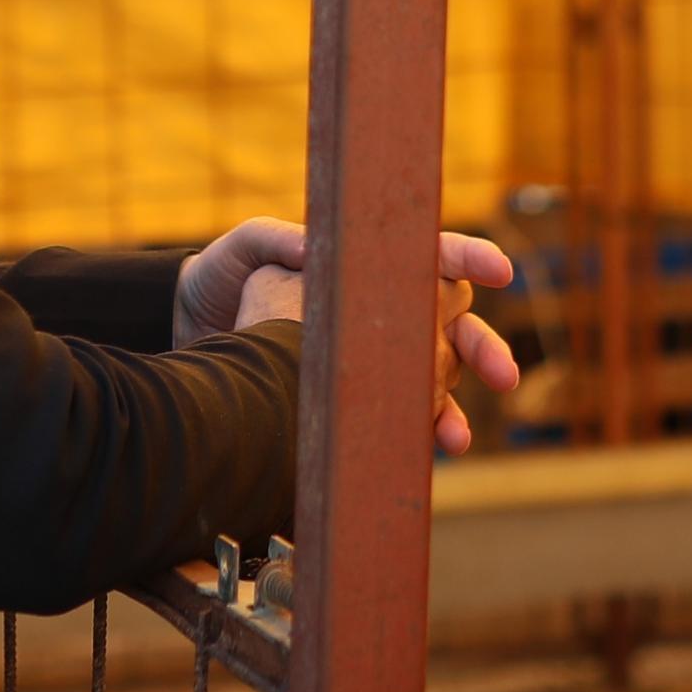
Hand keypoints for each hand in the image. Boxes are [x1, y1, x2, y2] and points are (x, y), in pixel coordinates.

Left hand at [177, 219, 524, 451]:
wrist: (188, 334)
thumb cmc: (217, 280)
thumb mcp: (242, 251)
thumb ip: (275, 241)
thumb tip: (314, 248)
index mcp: (364, 265)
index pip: (429, 256)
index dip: (471, 260)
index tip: (501, 272)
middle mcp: (378, 309)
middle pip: (452, 325)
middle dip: (484, 350)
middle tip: (503, 376)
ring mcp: (370, 356)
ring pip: (435, 379)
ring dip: (453, 408)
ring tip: (455, 438)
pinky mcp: (352, 394)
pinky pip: (399, 415)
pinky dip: (419, 433)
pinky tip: (429, 450)